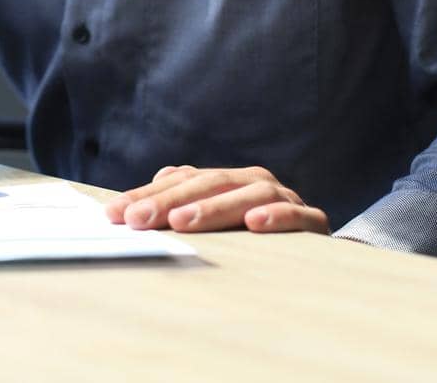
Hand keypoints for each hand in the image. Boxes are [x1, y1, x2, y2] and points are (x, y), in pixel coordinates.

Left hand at [103, 165, 329, 234]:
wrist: (321, 258)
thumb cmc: (258, 239)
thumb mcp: (218, 220)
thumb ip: (187, 201)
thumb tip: (159, 179)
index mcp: (228, 179)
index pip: (182, 181)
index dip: (146, 196)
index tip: (114, 214)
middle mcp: (254, 181)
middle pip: (209, 183)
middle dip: (170, 201)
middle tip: (138, 219)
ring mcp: (286, 198)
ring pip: (248, 194)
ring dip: (214, 207)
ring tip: (183, 222)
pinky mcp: (313, 222)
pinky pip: (295, 214)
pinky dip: (276, 215)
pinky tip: (254, 224)